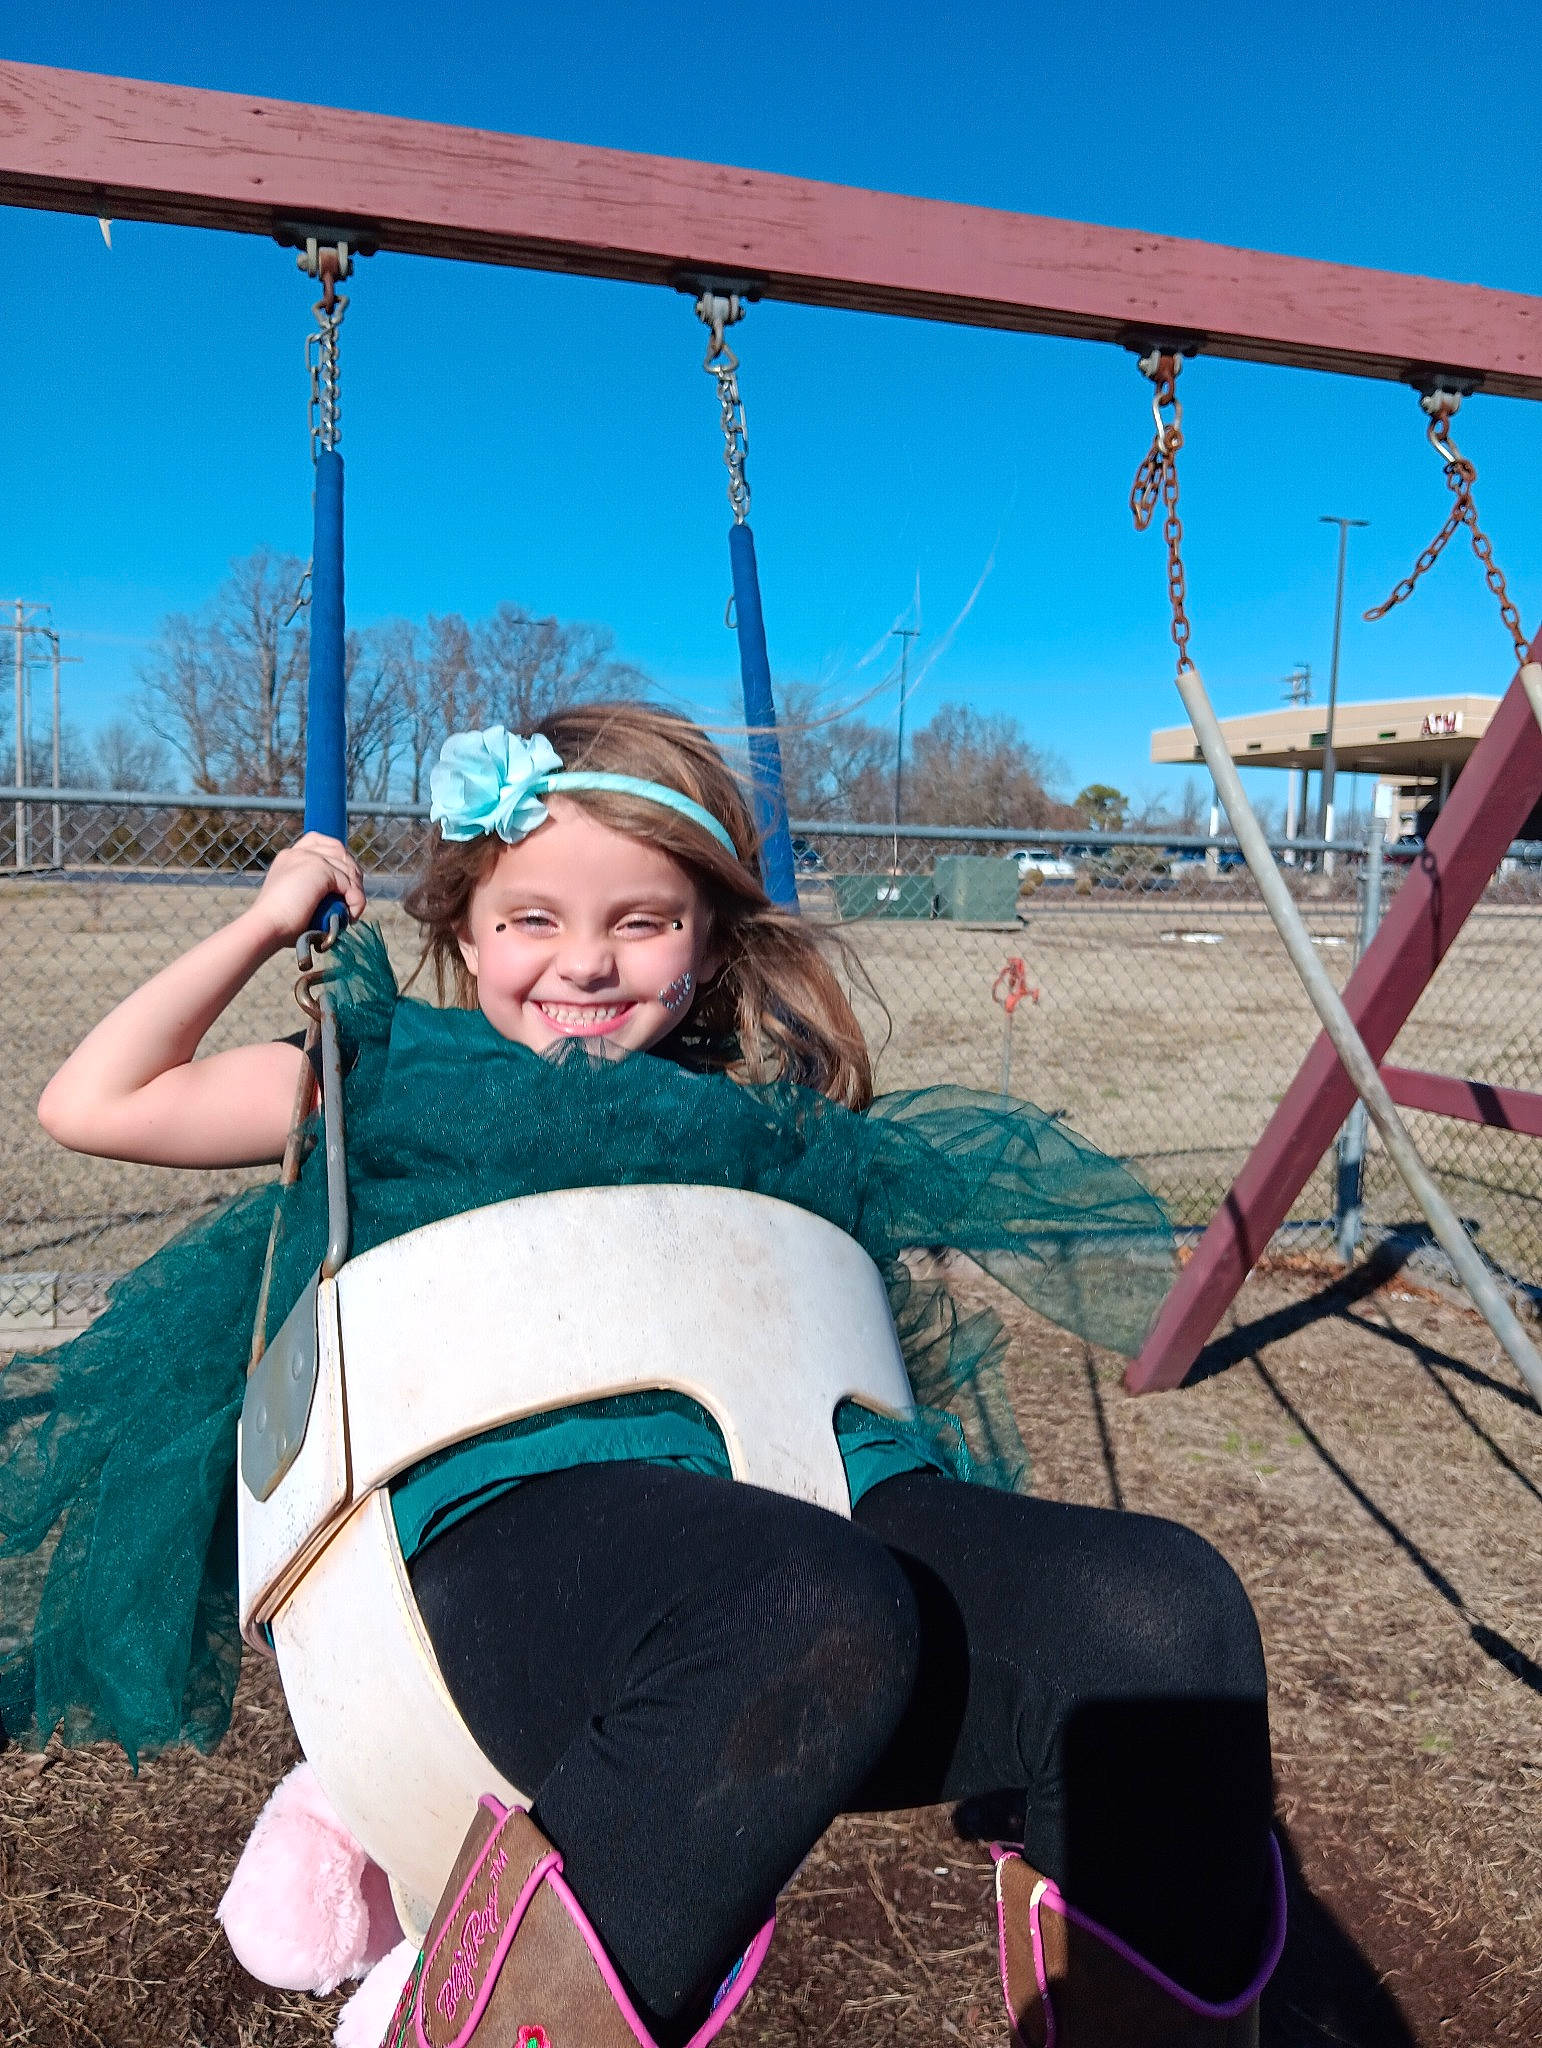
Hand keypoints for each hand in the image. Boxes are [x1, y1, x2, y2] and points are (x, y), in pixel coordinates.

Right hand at [249, 832, 366, 946]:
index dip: (337, 856)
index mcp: (289, 857)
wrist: (267, 926)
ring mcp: (309, 858)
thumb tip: (340, 901)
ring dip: (356, 892)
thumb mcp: (295, 901)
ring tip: (349, 913)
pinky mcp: (320, 869)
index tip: (345, 880)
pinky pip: (349, 884)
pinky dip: (356, 901)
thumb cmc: (279, 926)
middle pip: (339, 851)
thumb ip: (312, 892)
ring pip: (347, 868)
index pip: (319, 842)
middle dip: (352, 875)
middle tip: (352, 900)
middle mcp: (298, 853)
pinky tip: (349, 916)